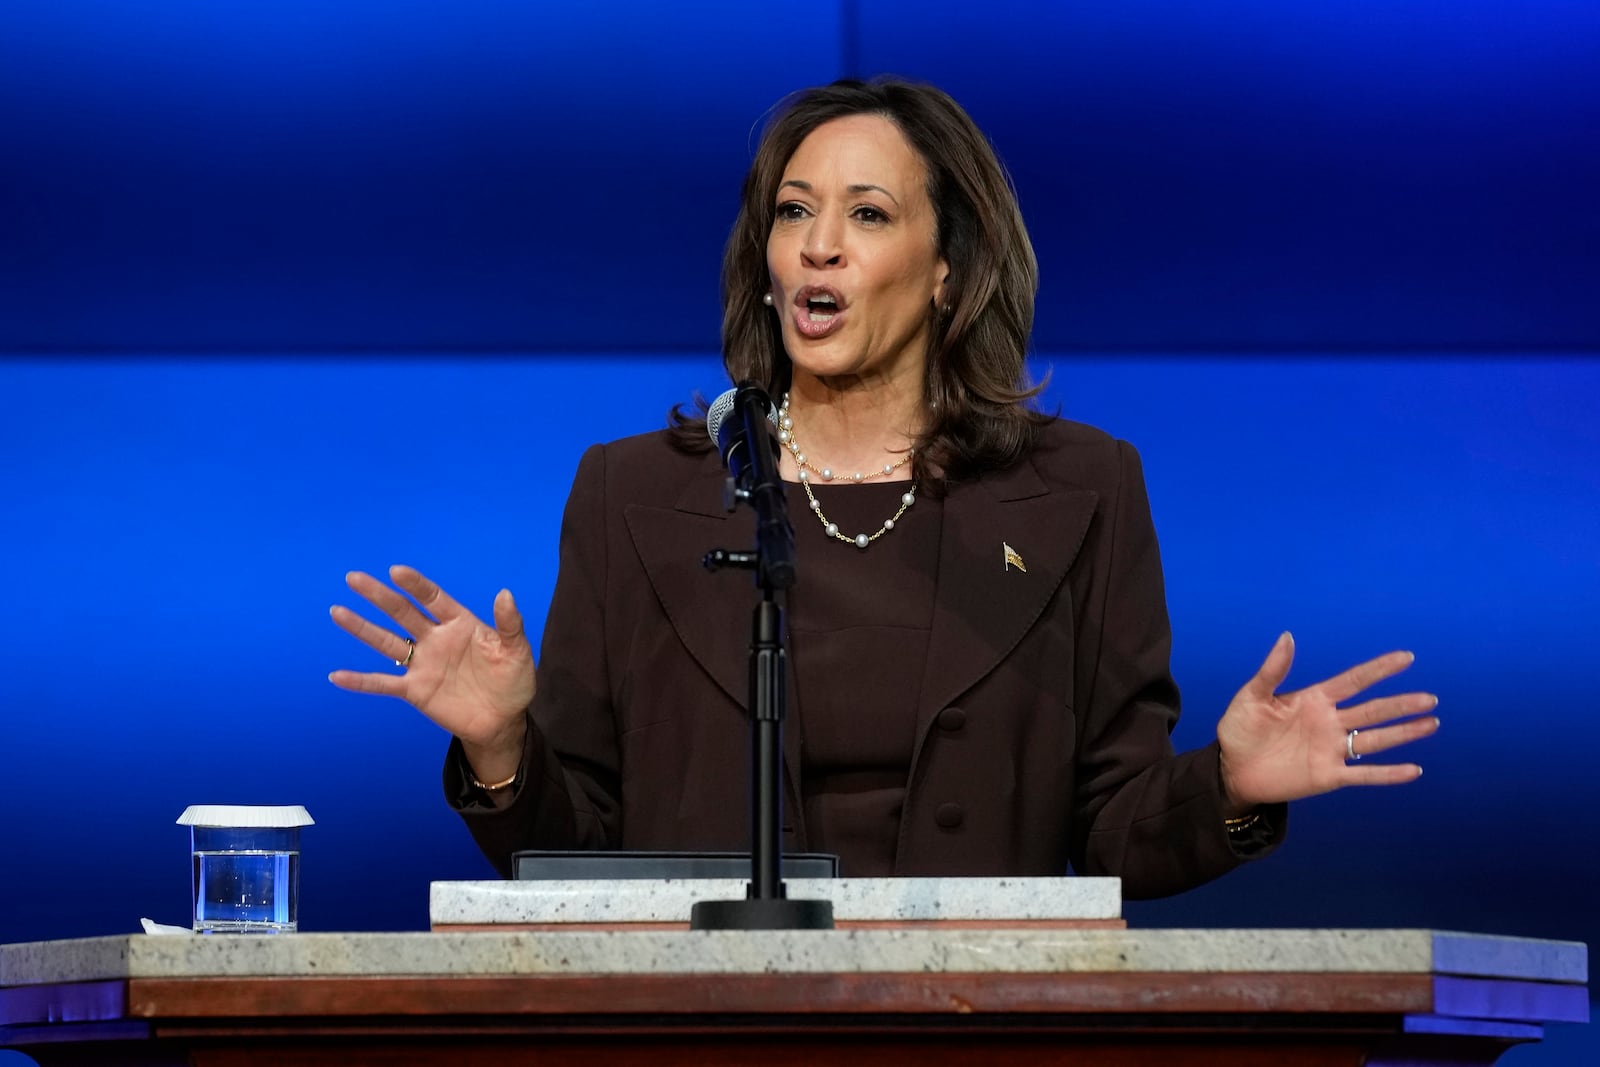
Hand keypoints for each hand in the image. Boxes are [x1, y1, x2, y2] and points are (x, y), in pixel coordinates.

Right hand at [329, 566, 535, 768]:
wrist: (504, 720)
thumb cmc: (513, 681)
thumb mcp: (518, 651)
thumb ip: (510, 624)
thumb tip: (505, 594)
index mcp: (460, 624)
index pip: (434, 598)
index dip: (416, 585)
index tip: (396, 571)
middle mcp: (436, 639)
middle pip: (402, 612)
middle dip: (379, 596)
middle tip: (354, 578)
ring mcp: (423, 664)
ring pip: (387, 642)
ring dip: (362, 628)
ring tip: (337, 611)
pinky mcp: (415, 690)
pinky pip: (383, 683)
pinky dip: (360, 681)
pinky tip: (337, 676)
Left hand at [1216, 632, 1438, 809]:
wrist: (1231, 768)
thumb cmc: (1240, 730)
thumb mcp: (1251, 696)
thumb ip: (1272, 671)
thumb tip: (1287, 637)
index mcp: (1314, 700)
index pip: (1354, 681)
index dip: (1379, 669)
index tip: (1406, 657)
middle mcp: (1330, 723)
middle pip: (1373, 711)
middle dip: (1401, 704)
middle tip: (1430, 698)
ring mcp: (1332, 750)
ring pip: (1375, 740)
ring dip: (1403, 733)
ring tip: (1431, 723)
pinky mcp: (1328, 776)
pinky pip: (1364, 774)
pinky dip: (1388, 774)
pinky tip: (1413, 770)